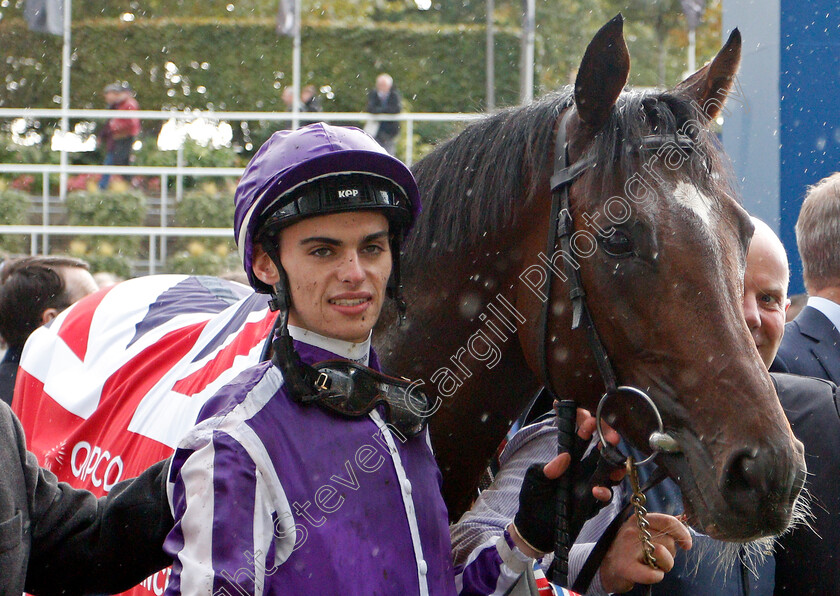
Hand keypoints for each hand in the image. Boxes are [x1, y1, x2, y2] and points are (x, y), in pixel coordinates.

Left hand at [511, 408, 622, 557]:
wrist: (534, 529)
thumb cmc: (532, 498)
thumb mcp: (534, 480)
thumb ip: (546, 469)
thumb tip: (563, 457)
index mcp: (567, 462)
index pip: (579, 443)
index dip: (586, 431)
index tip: (589, 420)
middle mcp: (581, 473)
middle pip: (601, 455)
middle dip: (609, 445)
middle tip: (612, 437)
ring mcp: (588, 488)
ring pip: (609, 475)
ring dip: (614, 468)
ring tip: (614, 466)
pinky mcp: (591, 505)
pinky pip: (604, 497)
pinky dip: (604, 492)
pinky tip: (597, 491)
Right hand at [598, 513, 691, 592]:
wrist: (605, 567)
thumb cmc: (629, 550)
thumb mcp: (641, 531)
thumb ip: (661, 525)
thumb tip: (683, 517)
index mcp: (638, 520)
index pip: (668, 521)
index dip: (682, 533)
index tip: (687, 544)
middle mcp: (632, 531)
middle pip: (668, 541)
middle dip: (670, 553)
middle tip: (656, 557)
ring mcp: (628, 548)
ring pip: (663, 556)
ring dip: (664, 566)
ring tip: (651, 565)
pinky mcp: (626, 567)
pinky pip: (655, 574)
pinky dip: (656, 576)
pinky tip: (648, 574)